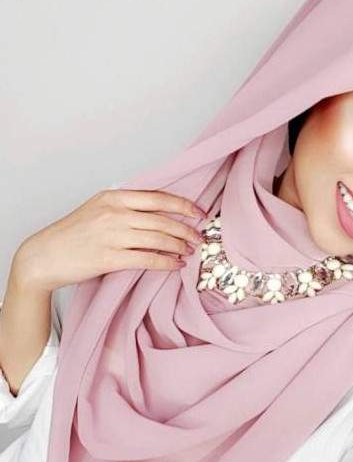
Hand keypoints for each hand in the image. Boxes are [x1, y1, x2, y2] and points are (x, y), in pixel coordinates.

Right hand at [12, 188, 206, 291]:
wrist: (44, 255)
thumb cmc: (72, 233)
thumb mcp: (97, 208)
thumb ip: (125, 206)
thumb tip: (158, 211)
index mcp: (113, 197)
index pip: (158, 198)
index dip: (183, 206)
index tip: (199, 213)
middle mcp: (115, 213)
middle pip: (163, 220)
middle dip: (187, 229)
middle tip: (199, 237)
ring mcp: (113, 236)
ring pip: (158, 239)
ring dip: (179, 246)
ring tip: (189, 251)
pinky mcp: (110, 258)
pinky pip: (148, 260)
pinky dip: (167, 262)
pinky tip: (176, 265)